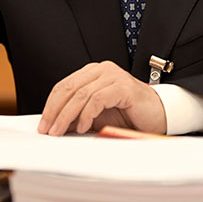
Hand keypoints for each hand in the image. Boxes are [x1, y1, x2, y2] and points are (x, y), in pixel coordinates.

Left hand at [37, 61, 165, 135]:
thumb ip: (78, 116)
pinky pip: (97, 99)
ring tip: (61, 132)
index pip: (65, 85)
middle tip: (48, 130)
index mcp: (94, 72)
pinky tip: (83, 127)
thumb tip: (55, 125)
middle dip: (55, 111)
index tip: (43, 123)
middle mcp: (102, 69)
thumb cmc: (129, 115)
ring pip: (81, 94)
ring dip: (67, 115)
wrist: (159, 115)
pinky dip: (87, 115)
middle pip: (69, 88)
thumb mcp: (97, 116)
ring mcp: (113, 76)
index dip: (51, 104)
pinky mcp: (123, 86)